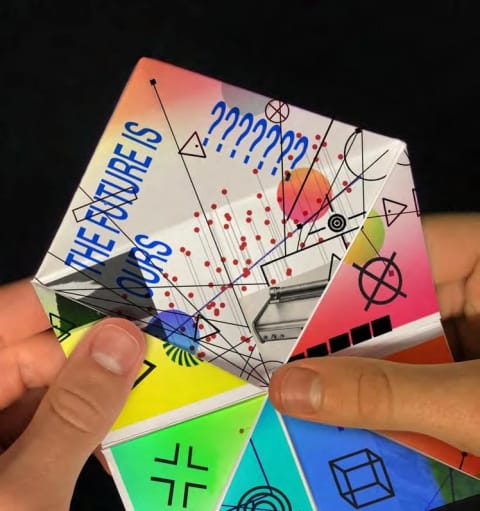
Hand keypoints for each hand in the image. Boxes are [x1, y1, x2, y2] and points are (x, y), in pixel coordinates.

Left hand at [0, 278, 145, 509]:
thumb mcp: (23, 494)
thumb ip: (77, 411)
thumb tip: (122, 340)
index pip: (17, 314)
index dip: (75, 300)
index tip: (133, 297)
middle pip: (39, 349)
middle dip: (100, 349)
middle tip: (158, 347)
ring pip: (51, 384)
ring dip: (100, 387)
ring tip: (150, 384)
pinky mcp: (7, 450)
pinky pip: (51, 417)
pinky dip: (86, 420)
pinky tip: (118, 426)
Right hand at [269, 212, 479, 454]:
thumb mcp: (479, 405)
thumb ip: (385, 395)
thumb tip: (292, 388)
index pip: (395, 247)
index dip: (332, 273)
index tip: (275, 300)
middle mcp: (477, 284)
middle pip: (386, 301)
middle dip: (337, 337)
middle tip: (280, 358)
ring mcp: (474, 328)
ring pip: (396, 341)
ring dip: (358, 373)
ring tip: (306, 392)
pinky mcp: (470, 366)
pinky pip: (415, 371)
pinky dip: (387, 396)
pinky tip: (358, 416)